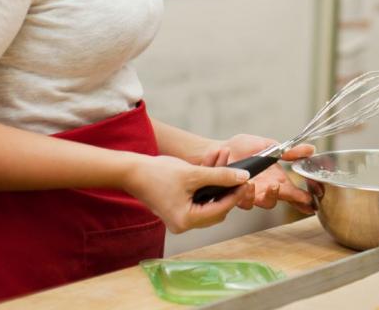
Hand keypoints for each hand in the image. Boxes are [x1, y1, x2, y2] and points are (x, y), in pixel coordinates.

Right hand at [123, 149, 254, 232]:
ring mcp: (181, 217)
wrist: (132, 171)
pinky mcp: (179, 207)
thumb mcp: (193, 174)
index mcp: (186, 221)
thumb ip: (220, 176)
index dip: (235, 194)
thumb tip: (243, 177)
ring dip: (217, 178)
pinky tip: (212, 161)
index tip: (247, 180)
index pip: (220, 209)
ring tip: (222, 155)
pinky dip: (206, 180)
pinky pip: (200, 196)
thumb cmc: (157, 174)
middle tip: (238, 170)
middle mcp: (184, 224)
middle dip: (227, 185)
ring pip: (209, 199)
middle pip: (216, 207)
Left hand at [210, 134, 315, 213]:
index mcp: (276, 179)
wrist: (221, 149)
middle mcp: (264, 190)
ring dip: (259, 195)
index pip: (292, 193)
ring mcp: (249, 194)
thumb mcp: (270, 145)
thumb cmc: (245, 148)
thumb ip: (290, 151)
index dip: (301, 200)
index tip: (311, 203)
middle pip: (275, 201)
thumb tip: (311, 149)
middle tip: (277, 185)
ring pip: (257, 203)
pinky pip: (238, 198)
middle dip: (277, 195)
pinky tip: (244, 181)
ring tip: (256, 183)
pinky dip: (241, 190)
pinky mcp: (232, 194)